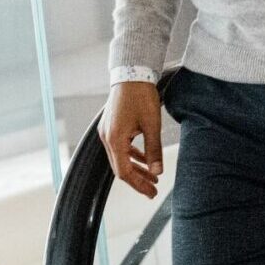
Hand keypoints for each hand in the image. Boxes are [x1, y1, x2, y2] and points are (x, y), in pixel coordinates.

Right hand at [98, 81, 163, 197]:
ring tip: (153, 177)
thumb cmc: (141, 96)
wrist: (132, 73)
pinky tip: (144, 160)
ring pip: (120, 158)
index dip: (138, 184)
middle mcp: (107, 137)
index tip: (152, 192)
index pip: (124, 171)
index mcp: (115, 138)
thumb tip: (157, 171)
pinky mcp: (112, 126)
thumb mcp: (152, 124)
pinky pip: (121, 147)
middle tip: (153, 190)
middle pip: (120, 167)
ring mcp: (107, 131)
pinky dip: (132, 155)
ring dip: (136, 168)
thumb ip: (154, 150)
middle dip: (138, 179)